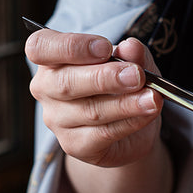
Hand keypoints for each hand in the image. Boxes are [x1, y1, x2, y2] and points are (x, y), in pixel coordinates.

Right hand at [26, 29, 164, 167]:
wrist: (130, 126)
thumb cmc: (121, 85)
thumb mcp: (132, 63)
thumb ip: (132, 54)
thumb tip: (131, 48)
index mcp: (51, 59)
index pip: (40, 47)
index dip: (71, 46)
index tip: (105, 48)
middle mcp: (46, 89)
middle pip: (66, 83)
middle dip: (105, 78)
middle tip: (137, 75)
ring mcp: (56, 120)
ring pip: (89, 111)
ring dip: (126, 104)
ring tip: (152, 97)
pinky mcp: (74, 145)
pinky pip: (102, 134)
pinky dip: (129, 122)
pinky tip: (147, 113)